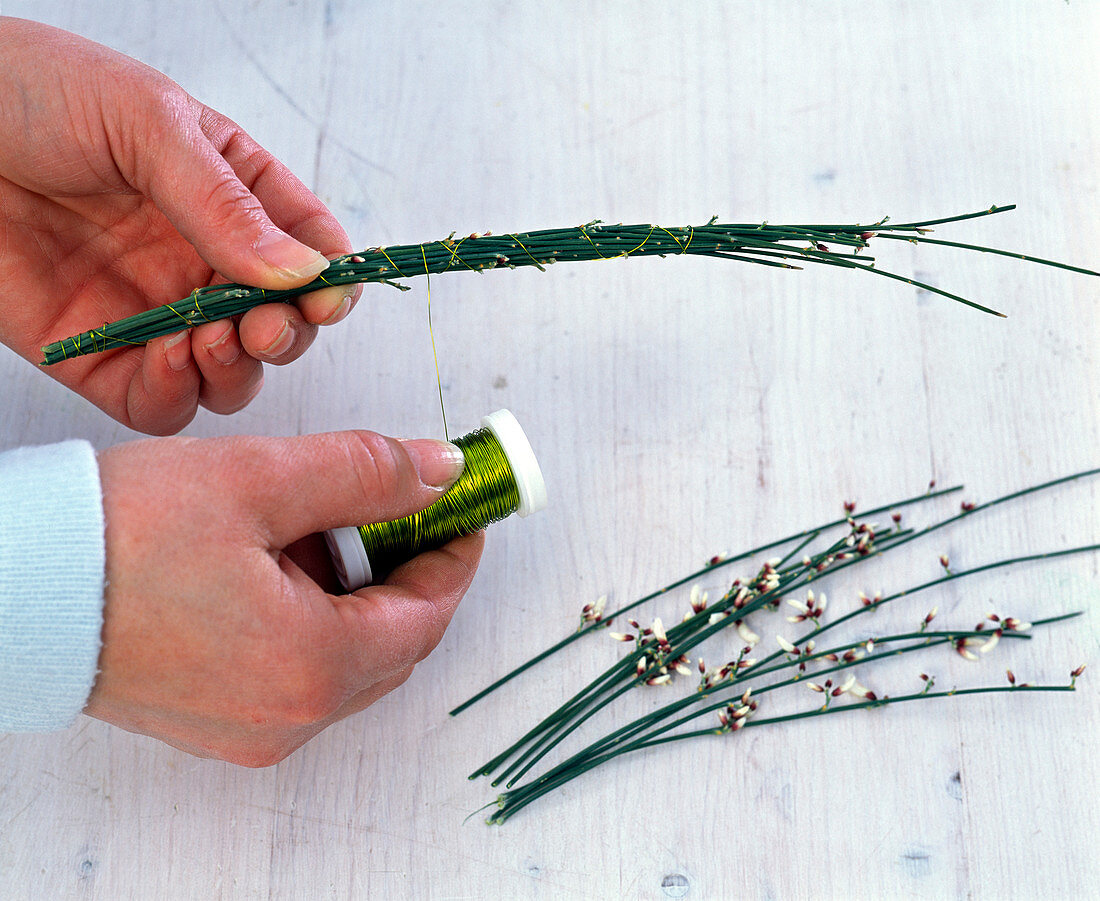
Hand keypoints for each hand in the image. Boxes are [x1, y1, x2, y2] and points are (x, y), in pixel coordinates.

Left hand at [0, 17, 359, 433]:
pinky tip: (170, 359)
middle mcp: (202, 259)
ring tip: (215, 341)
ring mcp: (155, 309)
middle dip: (286, 334)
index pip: (310, 250)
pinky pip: (159, 399)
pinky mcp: (100, 353)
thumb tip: (300, 271)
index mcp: (233, 194)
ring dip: (238, 371)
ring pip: (229, 374)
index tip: (325, 298)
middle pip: (280, 323)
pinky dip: (178, 395)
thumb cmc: (33, 91)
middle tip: (264, 326)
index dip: (330, 282)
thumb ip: (224, 202)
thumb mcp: (146, 120)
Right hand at [85, 430, 481, 765]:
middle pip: (393, 643)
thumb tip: (439, 470)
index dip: (454, 554)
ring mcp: (251, 729)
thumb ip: (365, 473)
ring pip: (348, 659)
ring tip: (326, 524)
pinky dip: (315, 619)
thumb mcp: (260, 481)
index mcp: (313, 666)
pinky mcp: (217, 723)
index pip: (427, 614)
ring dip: (358, 592)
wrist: (12, 587)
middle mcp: (289, 716)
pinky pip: (300, 673)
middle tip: (401, 508)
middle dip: (408, 570)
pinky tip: (284, 565)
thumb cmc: (119, 538)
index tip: (463, 511)